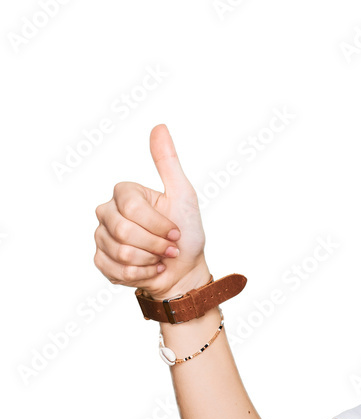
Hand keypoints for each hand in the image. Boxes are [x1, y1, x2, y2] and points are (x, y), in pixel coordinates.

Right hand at [93, 123, 208, 299]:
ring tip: (159, 258)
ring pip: (120, 252)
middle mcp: (107, 212)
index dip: (159, 225)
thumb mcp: (183, 195)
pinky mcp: (101, 261)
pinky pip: (115, 270)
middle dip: (155, 245)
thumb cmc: (186, 234)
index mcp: (124, 194)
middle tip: (169, 248)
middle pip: (124, 231)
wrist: (184, 271)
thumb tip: (159, 126)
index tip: (175, 232)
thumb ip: (168, 163)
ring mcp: (102, 237)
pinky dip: (141, 275)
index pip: (132, 207)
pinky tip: (150, 270)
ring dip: (150, 261)